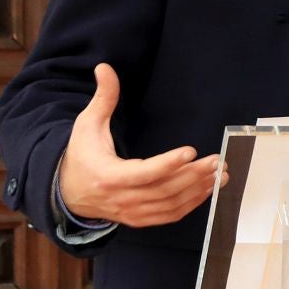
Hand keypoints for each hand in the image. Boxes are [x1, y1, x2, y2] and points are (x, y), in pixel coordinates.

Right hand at [57, 63, 225, 226]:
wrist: (68, 192)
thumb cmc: (82, 155)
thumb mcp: (87, 124)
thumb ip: (103, 98)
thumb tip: (105, 68)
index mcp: (108, 176)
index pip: (144, 173)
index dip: (168, 164)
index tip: (190, 151)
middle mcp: (122, 198)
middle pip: (164, 189)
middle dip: (194, 175)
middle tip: (217, 160)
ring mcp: (132, 212)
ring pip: (171, 204)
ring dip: (199, 190)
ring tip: (220, 173)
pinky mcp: (140, 220)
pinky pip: (171, 215)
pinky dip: (192, 204)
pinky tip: (208, 189)